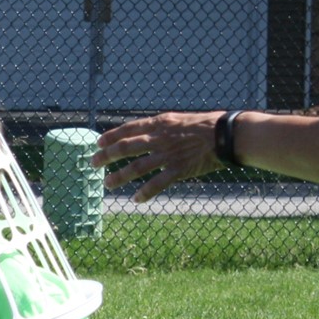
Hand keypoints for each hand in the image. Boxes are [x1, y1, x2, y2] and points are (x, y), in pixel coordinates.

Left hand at [94, 111, 223, 202]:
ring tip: (107, 184)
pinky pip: (158, 183)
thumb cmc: (205, 126)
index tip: (98, 143)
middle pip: (126, 148)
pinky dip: (145, 192)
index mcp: (160, 123)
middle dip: (107, 156)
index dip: (111, 136)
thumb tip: (145, 133)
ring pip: (137, 167)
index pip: (129, 129)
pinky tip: (135, 199)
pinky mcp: (179, 170)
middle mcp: (160, 138)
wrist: (225, 135)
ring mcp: (168, 155)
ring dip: (120, 177)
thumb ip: (161, 127)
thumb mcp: (179, 120)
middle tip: (93, 163)